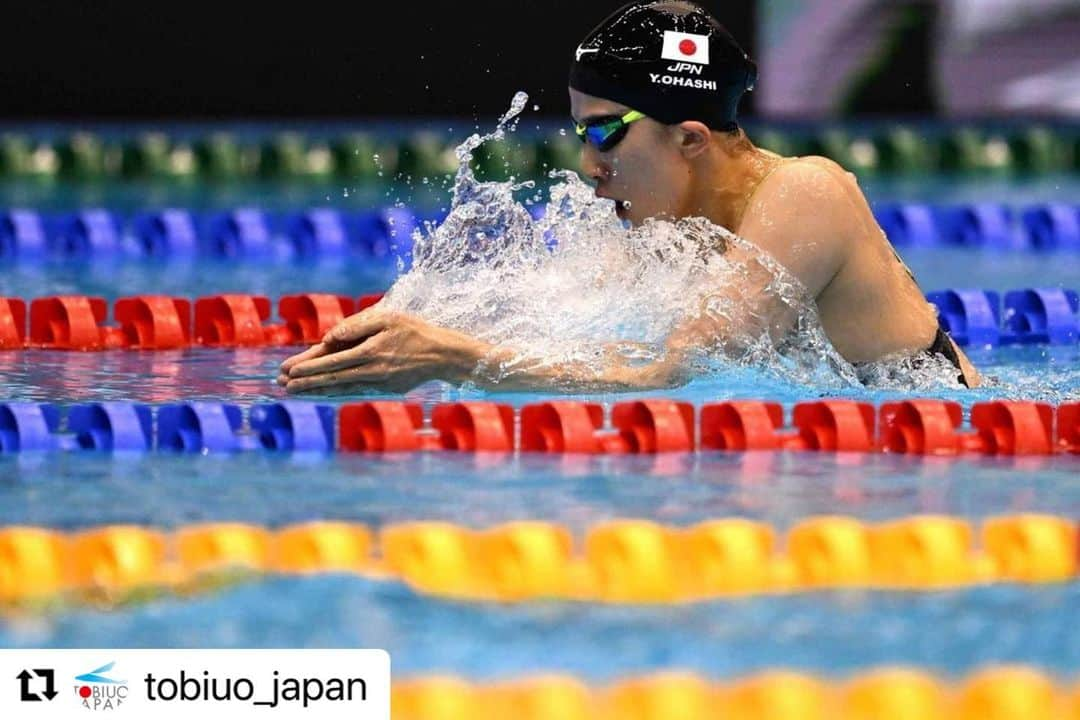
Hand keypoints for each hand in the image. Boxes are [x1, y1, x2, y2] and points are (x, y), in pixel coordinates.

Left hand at [278, 309, 486, 393]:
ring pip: (341, 388)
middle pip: (332, 377)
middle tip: (281, 384)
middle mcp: (373, 370)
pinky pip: (355, 392)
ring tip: (293, 392)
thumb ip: (356, 326)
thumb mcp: (388, 317)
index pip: (332, 359)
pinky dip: (335, 393)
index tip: (287, 369)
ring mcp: (379, 383)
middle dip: (304, 381)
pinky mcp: (386, 389)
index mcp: (371, 350)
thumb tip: (328, 338)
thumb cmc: (416, 330)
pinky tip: (321, 394)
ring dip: (315, 390)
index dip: (308, 365)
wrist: (445, 355)